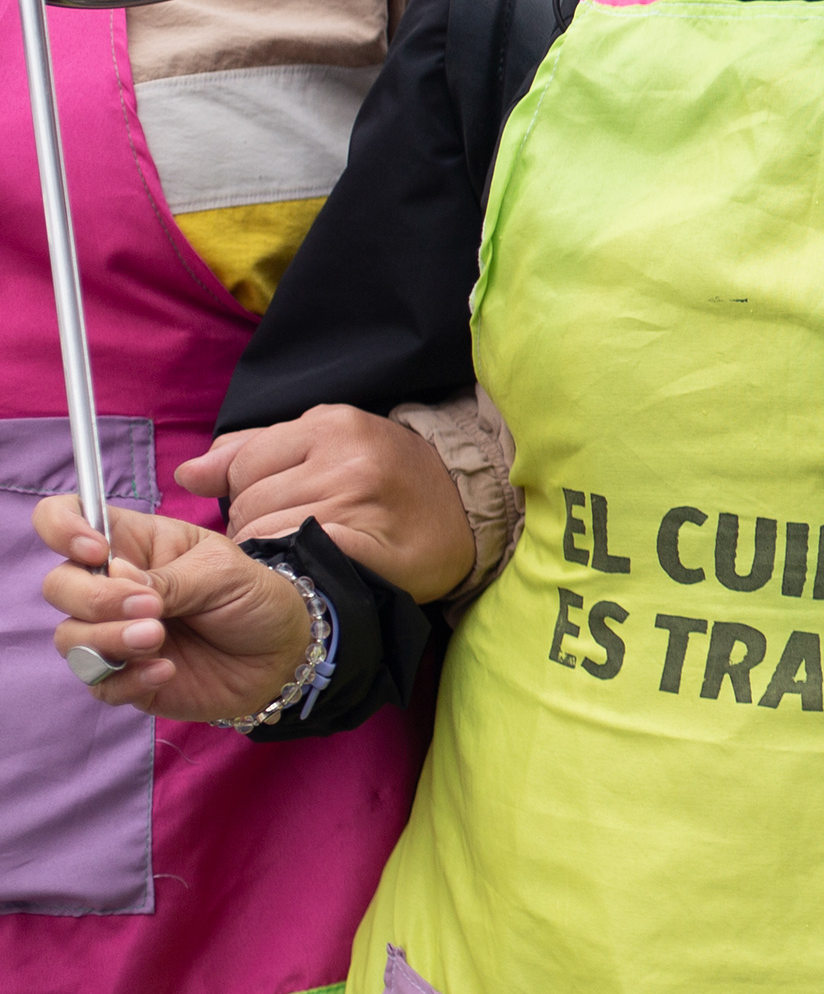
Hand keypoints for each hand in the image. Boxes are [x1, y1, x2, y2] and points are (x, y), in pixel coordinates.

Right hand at [32, 494, 311, 725]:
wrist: (282, 655)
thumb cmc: (254, 599)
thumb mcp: (223, 572)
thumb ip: (168, 577)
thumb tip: (113, 575)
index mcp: (133, 543)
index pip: (65, 518)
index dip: (62, 528)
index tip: (95, 550)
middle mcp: (112, 586)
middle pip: (58, 585)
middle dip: (93, 598)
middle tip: (151, 608)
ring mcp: (113, 633)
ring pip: (69, 637)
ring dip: (108, 639)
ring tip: (157, 639)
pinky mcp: (123, 677)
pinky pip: (98, 683)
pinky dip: (127, 679)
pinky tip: (166, 671)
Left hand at [182, 405, 474, 602]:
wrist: (467, 514)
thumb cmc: (388, 477)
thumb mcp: (327, 443)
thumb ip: (253, 451)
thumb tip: (187, 474)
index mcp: (333, 425)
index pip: (242, 464)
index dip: (243, 492)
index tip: (269, 505)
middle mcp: (348, 459)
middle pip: (249, 504)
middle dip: (253, 525)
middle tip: (287, 533)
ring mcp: (362, 505)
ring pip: (266, 536)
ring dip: (270, 552)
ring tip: (300, 551)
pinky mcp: (371, 549)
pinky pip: (298, 559)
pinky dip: (294, 569)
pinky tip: (309, 568)